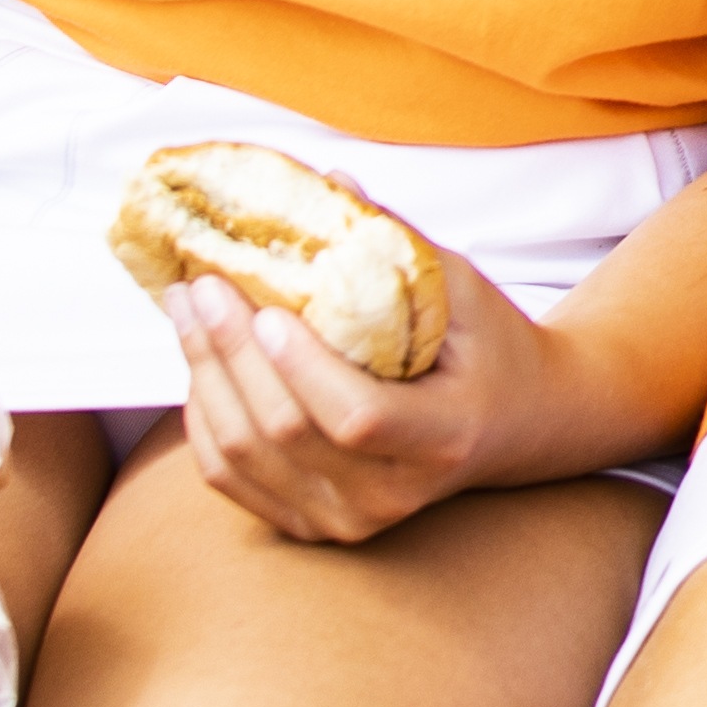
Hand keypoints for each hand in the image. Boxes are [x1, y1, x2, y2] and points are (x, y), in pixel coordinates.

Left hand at [162, 254, 545, 541]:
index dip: (301, 367)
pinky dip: (203, 416)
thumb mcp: (462, 290)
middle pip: (283, 431)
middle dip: (229, 352)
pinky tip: (201, 364)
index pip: (355, 417)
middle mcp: (392, 496)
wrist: (518, 424)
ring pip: (242, 454)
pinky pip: (228, 474)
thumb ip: (394, 241)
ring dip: (203, 376)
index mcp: (445, 438)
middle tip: (200, 286)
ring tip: (188, 313)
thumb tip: (326, 181)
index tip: (266, 308)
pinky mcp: (309, 525)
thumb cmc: (490, 347)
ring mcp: (348, 520)